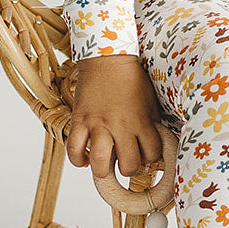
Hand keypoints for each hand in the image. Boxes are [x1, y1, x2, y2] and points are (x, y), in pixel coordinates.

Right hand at [65, 54, 164, 178]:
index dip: (150, 157)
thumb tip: (154, 142)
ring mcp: (98, 124)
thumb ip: (151, 122)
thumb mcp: (149, 99)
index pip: (152, 154)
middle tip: (125, 160)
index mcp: (141, 121)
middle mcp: (121, 126)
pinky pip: (74, 150)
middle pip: (128, 166)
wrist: (107, 58)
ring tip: (105, 163)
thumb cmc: (131, 77)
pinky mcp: (80, 120)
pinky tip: (86, 158)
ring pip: (101, 164)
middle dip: (128, 168)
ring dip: (104, 170)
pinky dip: (79, 160)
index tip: (144, 153)